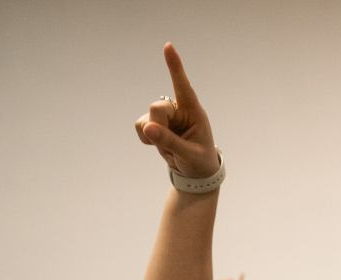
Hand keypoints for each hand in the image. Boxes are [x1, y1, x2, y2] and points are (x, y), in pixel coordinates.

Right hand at [134, 43, 219, 182]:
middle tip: (174, 144)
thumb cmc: (200, 161)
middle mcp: (178, 109)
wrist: (195, 172)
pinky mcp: (153, 122)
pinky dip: (145, 137)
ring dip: (154, 135)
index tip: (168, 46)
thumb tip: (148, 128)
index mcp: (194, 111)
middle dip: (160, 127)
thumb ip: (170, 142)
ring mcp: (165, 115)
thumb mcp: (189, 154)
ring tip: (171, 146)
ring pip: (147, 117)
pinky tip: (158, 143)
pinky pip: (140, 125)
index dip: (175, 67)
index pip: (183, 86)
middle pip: (157, 107)